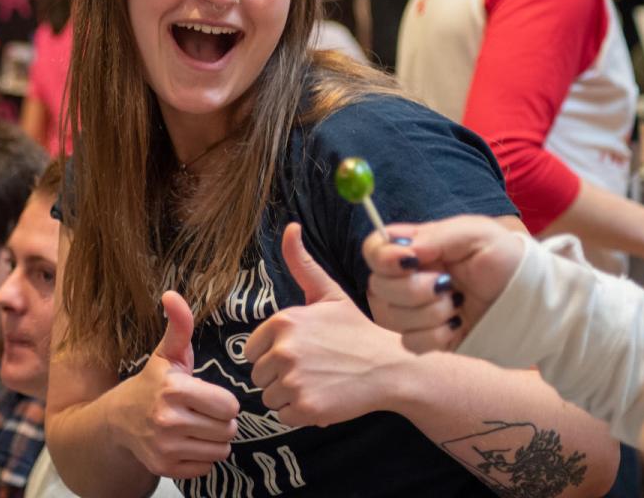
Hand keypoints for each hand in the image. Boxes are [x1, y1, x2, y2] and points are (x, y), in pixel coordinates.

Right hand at [110, 291, 238, 479]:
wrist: (118, 419)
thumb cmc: (152, 383)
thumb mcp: (167, 354)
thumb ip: (179, 326)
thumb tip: (172, 294)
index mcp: (174, 389)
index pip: (228, 406)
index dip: (224, 401)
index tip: (209, 396)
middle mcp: (168, 420)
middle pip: (227, 429)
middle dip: (222, 421)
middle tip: (205, 413)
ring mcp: (165, 447)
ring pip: (220, 450)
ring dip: (215, 440)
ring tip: (199, 427)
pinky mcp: (164, 467)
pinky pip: (206, 467)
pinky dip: (202, 458)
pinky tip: (188, 443)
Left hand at [245, 223, 412, 427]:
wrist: (391, 366)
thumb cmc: (356, 330)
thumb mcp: (328, 293)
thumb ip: (302, 263)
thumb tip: (290, 227)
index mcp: (283, 321)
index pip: (252, 350)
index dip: (274, 354)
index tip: (301, 352)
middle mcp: (284, 349)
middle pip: (258, 375)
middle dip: (280, 376)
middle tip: (313, 369)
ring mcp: (295, 379)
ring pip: (269, 397)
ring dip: (290, 396)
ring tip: (319, 382)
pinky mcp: (307, 407)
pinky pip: (284, 416)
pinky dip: (301, 413)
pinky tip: (324, 397)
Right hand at [362, 215, 525, 352]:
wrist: (532, 303)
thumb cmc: (507, 260)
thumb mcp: (477, 234)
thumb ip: (436, 237)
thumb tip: (403, 251)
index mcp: (415, 247)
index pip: (373, 248)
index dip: (382, 257)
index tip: (409, 261)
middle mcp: (407, 277)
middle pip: (377, 286)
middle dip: (413, 290)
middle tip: (447, 285)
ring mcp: (414, 310)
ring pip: (391, 317)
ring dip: (428, 313)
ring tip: (458, 304)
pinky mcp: (425, 338)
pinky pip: (410, 343)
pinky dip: (436, 336)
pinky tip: (458, 326)